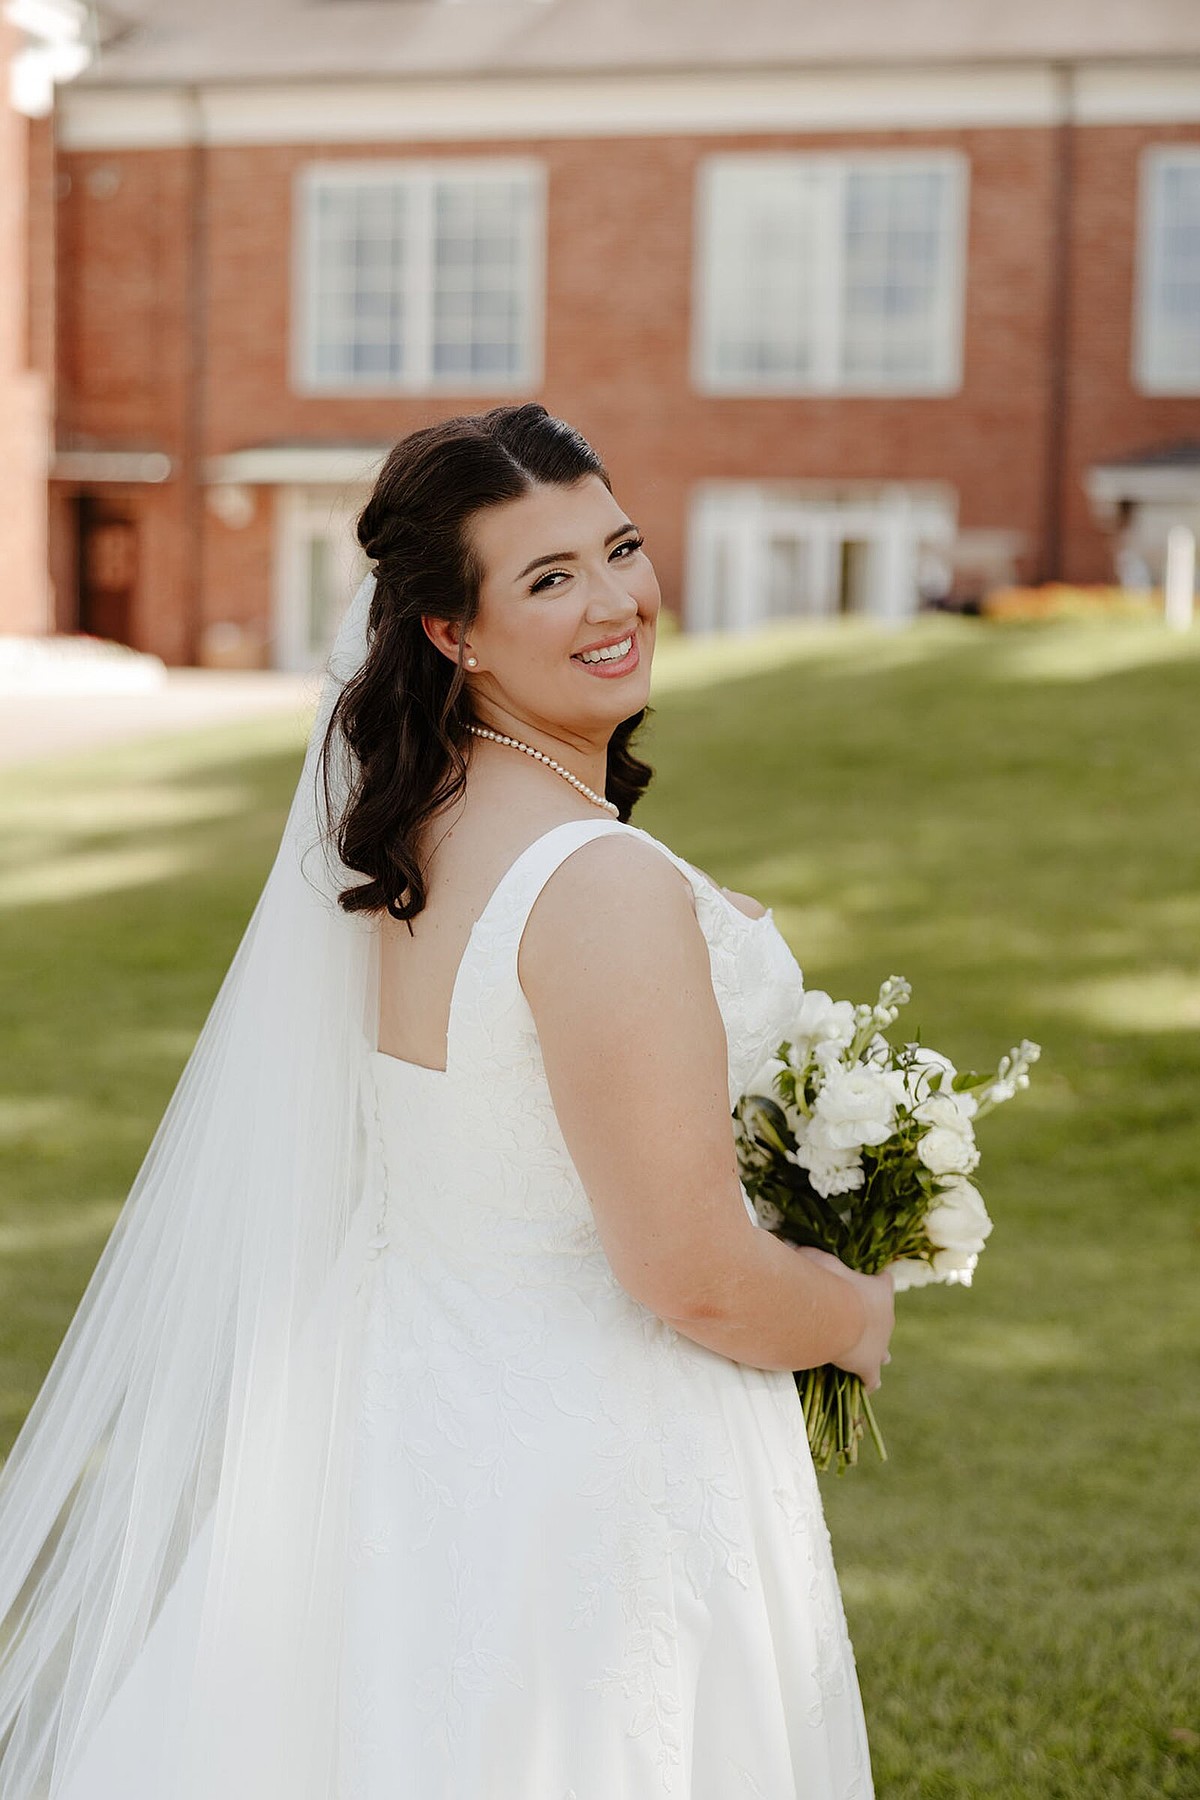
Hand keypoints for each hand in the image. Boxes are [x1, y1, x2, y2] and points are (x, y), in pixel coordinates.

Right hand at [792, 1244, 895, 1392]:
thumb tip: (795, 1247)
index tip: (873, 1280)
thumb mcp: (816, 1260)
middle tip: (859, 1322)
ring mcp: (880, 1344)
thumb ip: (809, 1255)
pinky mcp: (869, 1366)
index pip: (885, 1282)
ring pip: (882, 1350)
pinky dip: (869, 1381)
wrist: (835, 1315)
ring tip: (875, 1356)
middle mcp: (887, 1317)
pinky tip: (868, 1386)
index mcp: (880, 1290)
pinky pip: (872, 1378)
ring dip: (876, 1351)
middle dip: (873, 1320)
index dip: (878, 1282)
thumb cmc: (826, 1282)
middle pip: (885, 1318)